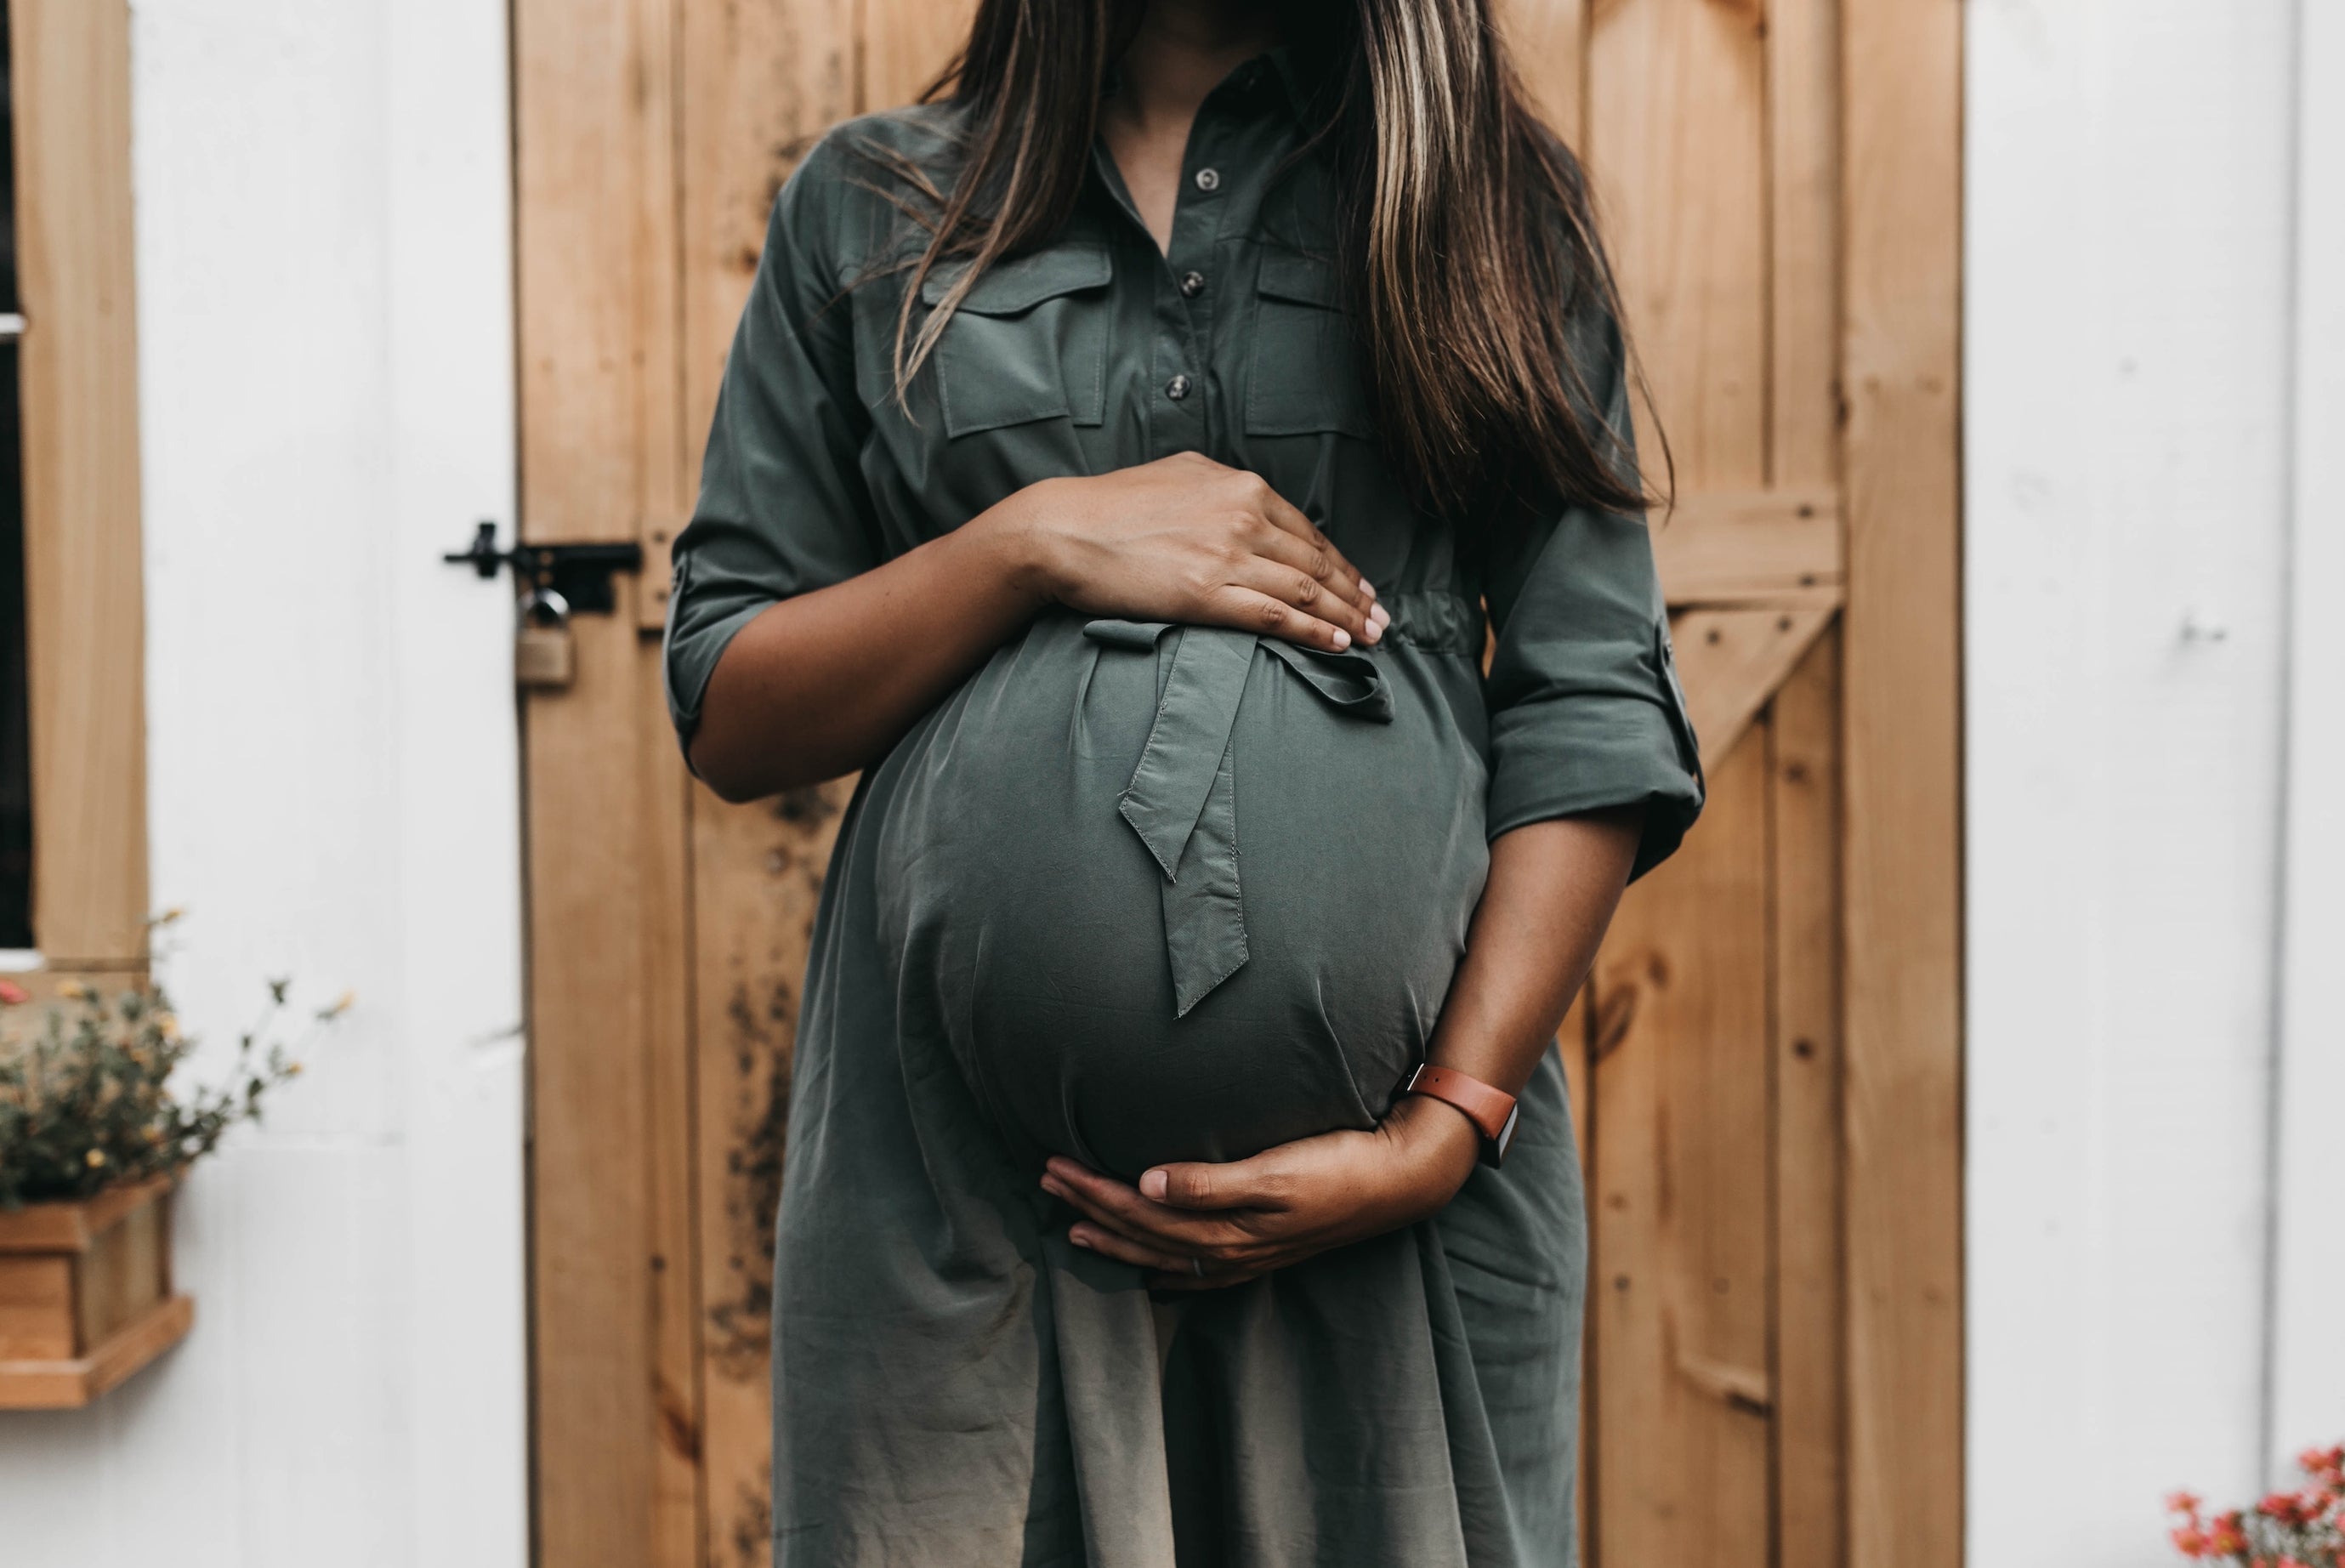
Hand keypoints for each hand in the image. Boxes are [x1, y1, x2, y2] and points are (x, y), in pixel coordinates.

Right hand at [990, 452, 1388, 654]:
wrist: (1063, 530)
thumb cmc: (1112, 507)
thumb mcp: (1178, 475)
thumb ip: (1221, 488)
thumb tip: (1247, 498)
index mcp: (1240, 487)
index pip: (1308, 531)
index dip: (1341, 564)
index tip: (1361, 586)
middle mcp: (1243, 516)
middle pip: (1316, 562)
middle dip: (1354, 595)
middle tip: (1381, 619)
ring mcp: (1227, 555)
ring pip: (1304, 590)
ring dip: (1344, 617)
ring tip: (1368, 637)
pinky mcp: (1206, 593)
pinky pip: (1275, 615)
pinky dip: (1312, 631)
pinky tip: (1335, 644)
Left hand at [1037, 1093, 1481, 1289]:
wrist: (1398, 1181)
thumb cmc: (1337, 1165)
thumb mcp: (1275, 1169)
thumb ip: (1210, 1181)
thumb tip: (1147, 1182)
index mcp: (1225, 1228)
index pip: (1139, 1211)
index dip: (1093, 1190)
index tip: (1054, 1165)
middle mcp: (1228, 1250)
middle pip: (1141, 1233)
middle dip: (1090, 1209)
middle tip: (1046, 1181)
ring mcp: (1246, 1256)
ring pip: (1161, 1253)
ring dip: (1115, 1237)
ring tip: (1073, 1224)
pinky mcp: (1263, 1251)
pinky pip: (1196, 1270)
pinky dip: (1162, 1267)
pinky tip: (1148, 1269)